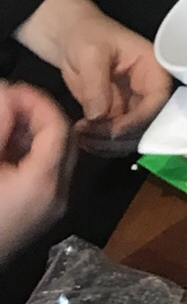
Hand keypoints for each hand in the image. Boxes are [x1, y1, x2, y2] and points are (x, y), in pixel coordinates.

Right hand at [0, 81, 71, 262]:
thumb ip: (0, 126)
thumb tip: (8, 92)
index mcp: (44, 181)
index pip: (58, 127)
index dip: (36, 101)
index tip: (11, 89)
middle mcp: (58, 195)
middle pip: (64, 141)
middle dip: (37, 115)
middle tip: (7, 101)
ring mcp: (52, 208)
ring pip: (56, 157)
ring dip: (32, 132)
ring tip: (4, 118)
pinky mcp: (41, 215)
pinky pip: (46, 174)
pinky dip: (30, 153)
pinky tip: (5, 145)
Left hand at [14, 0, 172, 148]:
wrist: (70, 37)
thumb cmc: (86, 34)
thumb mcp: (91, 52)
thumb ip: (96, 83)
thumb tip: (99, 115)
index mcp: (154, 70)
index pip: (158, 100)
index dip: (140, 119)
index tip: (114, 130)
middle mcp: (149, 91)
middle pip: (148, 124)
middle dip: (119, 134)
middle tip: (89, 132)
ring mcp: (134, 106)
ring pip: (132, 136)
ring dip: (107, 142)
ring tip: (80, 134)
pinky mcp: (119, 116)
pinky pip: (115, 137)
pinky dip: (99, 142)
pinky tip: (81, 136)